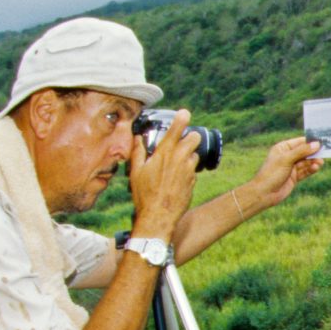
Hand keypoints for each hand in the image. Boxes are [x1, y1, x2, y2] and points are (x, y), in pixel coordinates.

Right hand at [128, 108, 201, 237]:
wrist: (159, 216)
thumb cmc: (144, 194)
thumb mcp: (135, 171)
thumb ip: (137, 152)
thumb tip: (137, 138)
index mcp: (165, 153)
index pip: (177, 129)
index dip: (182, 118)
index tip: (185, 113)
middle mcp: (180, 159)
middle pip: (195, 138)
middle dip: (190, 137)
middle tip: (181, 142)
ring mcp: (189, 171)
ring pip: (194, 155)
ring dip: (188, 156)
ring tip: (175, 164)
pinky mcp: (193, 182)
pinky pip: (192, 171)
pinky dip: (187, 170)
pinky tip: (176, 179)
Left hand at [248, 135, 324, 209]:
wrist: (264, 193)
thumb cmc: (272, 173)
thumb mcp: (287, 159)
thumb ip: (302, 151)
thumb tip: (316, 144)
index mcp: (283, 148)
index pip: (299, 142)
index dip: (310, 141)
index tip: (322, 141)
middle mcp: (287, 156)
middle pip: (305, 152)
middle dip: (314, 152)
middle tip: (325, 152)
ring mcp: (291, 167)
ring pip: (306, 162)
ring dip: (313, 162)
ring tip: (320, 162)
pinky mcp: (294, 177)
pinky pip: (305, 171)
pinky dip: (311, 169)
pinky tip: (316, 168)